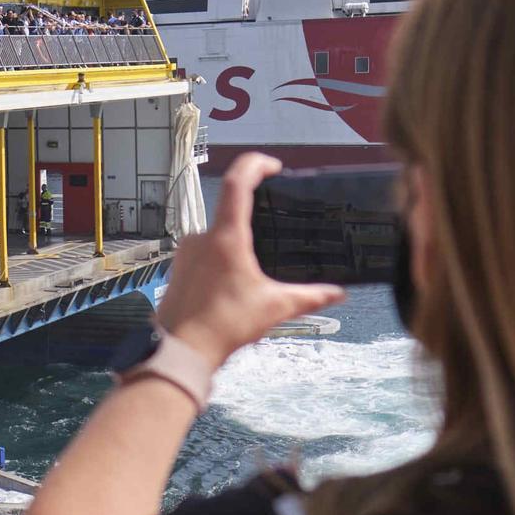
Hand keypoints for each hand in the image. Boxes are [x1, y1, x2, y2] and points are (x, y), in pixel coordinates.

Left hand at [156, 152, 345, 365]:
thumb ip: (310, 296)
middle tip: (273, 233)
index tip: (273, 167)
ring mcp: (186, 251)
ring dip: (236, 246)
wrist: (181, 349)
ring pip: (217, 235)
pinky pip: (203, 252)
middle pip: (230, 210)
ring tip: (254, 270)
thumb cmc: (223, 326)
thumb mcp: (274, 308)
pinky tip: (233, 282)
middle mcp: (201, 237)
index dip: (256, 165)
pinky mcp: (178, 267)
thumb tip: (336, 293)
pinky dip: (221, 260)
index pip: (237, 182)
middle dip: (253, 221)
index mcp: (226, 237)